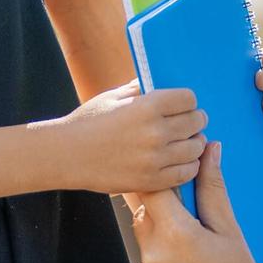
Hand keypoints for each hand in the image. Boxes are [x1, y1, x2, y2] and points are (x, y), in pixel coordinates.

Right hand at [54, 79, 207, 193]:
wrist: (65, 156)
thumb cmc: (86, 123)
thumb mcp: (112, 98)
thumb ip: (140, 90)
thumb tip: (159, 82)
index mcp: (147, 106)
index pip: (189, 99)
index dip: (187, 101)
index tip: (182, 106)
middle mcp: (155, 132)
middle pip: (196, 122)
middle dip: (194, 121)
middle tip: (187, 124)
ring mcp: (155, 159)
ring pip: (195, 148)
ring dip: (193, 144)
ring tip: (183, 143)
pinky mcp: (151, 180)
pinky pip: (186, 173)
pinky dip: (187, 166)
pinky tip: (178, 161)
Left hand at [131, 142, 262, 262]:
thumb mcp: (231, 232)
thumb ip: (212, 189)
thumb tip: (209, 150)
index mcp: (177, 235)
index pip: (151, 191)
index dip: (157, 181)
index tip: (165, 178)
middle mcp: (153, 259)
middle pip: (142, 219)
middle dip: (161, 216)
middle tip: (189, 228)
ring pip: (143, 250)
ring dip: (160, 249)